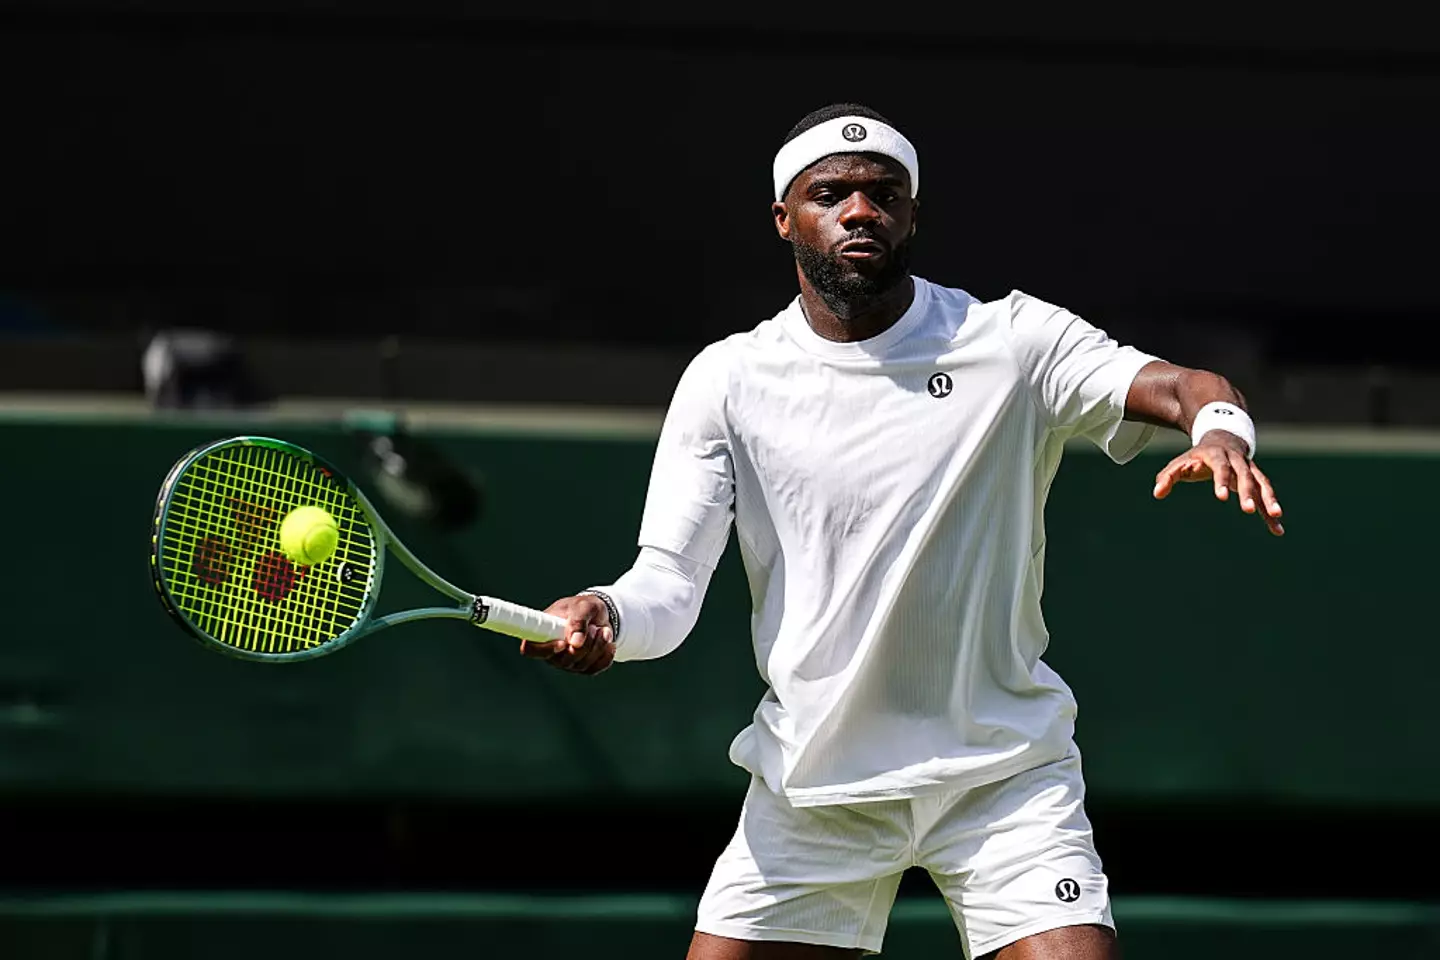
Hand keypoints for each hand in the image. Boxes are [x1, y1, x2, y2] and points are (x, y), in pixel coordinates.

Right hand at [519, 594, 615, 674]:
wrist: (599, 615)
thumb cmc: (583, 607)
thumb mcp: (583, 606)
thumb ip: (578, 620)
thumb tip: (575, 643)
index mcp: (542, 632)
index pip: (531, 649)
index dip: (545, 650)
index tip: (562, 643)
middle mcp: (551, 652)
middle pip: (562, 660)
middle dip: (584, 645)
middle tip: (594, 628)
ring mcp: (566, 662)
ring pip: (581, 665)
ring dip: (597, 646)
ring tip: (602, 629)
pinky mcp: (583, 668)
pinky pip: (595, 668)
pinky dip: (605, 655)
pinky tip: (608, 641)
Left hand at [1153, 430, 1284, 535]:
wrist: (1223, 438)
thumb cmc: (1197, 456)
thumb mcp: (1180, 462)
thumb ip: (1168, 476)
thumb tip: (1157, 494)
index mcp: (1218, 455)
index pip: (1221, 467)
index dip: (1221, 481)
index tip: (1221, 497)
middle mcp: (1238, 461)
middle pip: (1245, 475)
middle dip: (1247, 493)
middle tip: (1248, 510)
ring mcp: (1250, 470)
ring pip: (1262, 483)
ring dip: (1269, 499)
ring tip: (1276, 516)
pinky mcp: (1258, 480)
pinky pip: (1266, 495)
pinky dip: (1271, 511)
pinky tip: (1277, 530)